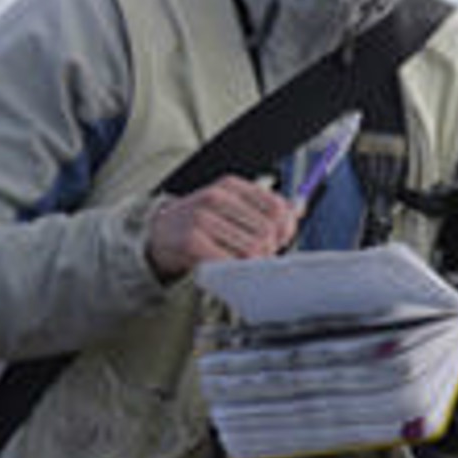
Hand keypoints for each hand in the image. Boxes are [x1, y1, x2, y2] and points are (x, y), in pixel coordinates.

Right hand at [146, 174, 300, 280]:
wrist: (159, 233)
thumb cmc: (200, 222)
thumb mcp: (229, 206)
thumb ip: (262, 207)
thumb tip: (298, 210)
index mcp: (230, 186)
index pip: (277, 207)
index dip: (285, 229)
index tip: (280, 240)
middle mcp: (216, 198)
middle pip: (267, 232)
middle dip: (268, 250)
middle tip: (258, 257)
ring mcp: (202, 219)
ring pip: (252, 250)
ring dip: (252, 264)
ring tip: (241, 263)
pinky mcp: (191, 242)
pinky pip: (230, 263)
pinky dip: (235, 271)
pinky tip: (228, 269)